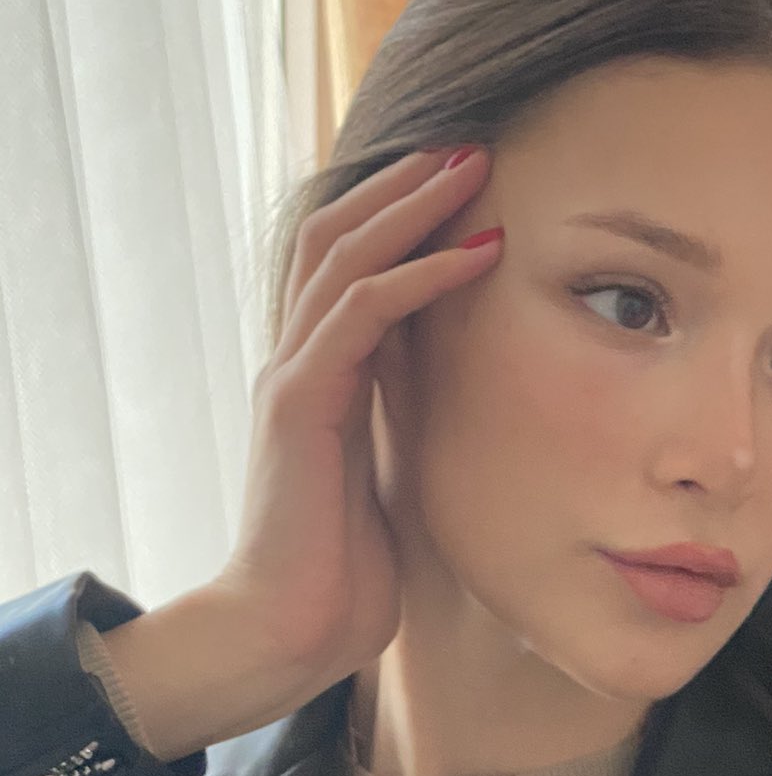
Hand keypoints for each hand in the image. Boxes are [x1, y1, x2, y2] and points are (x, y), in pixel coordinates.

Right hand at [217, 143, 503, 684]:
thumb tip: (461, 407)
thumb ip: (407, 428)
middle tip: (470, 145)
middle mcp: (297, 361)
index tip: (464, 184)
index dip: (399, 216)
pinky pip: (362, 314)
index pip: (348, 266)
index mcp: (319, 376)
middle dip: (403, 185)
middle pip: (338, 237)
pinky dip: (421, 275)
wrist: (292, 630)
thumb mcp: (393, 478)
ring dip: (414, 206)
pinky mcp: (302, 402)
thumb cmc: (346, 572)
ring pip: (346, 256)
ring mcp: (293, 376)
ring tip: (474, 167)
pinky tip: (476, 253)